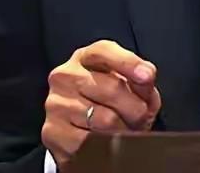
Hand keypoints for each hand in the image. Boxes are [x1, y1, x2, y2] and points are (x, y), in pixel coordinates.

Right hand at [41, 40, 161, 166]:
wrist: (85, 135)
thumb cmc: (113, 104)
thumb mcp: (132, 87)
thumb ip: (141, 79)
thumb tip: (146, 75)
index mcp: (85, 58)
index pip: (104, 52)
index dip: (128, 63)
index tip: (147, 76)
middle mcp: (65, 76)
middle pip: (111, 88)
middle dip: (136, 108)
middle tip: (140, 118)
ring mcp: (55, 103)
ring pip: (104, 119)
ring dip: (123, 130)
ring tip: (124, 131)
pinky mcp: (52, 132)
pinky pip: (90, 142)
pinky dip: (106, 147)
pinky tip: (106, 144)